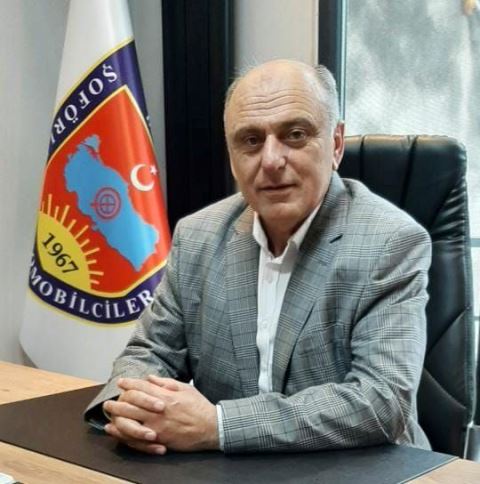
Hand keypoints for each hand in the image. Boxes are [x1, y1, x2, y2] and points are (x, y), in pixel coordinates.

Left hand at [103, 376, 218, 453]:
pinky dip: (123, 433)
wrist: (211, 428)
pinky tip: (116, 430)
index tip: (121, 382)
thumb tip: (150, 378)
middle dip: (117, 401)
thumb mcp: (185, 388)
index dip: (129, 383)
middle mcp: (158, 410)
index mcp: (165, 396)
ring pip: (130, 420)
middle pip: (131, 404)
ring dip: (117, 416)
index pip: (141, 387)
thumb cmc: (199, 406)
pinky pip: (136, 437)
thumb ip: (166, 383)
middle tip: (109, 400)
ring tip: (109, 414)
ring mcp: (157, 426)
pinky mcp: (158, 439)